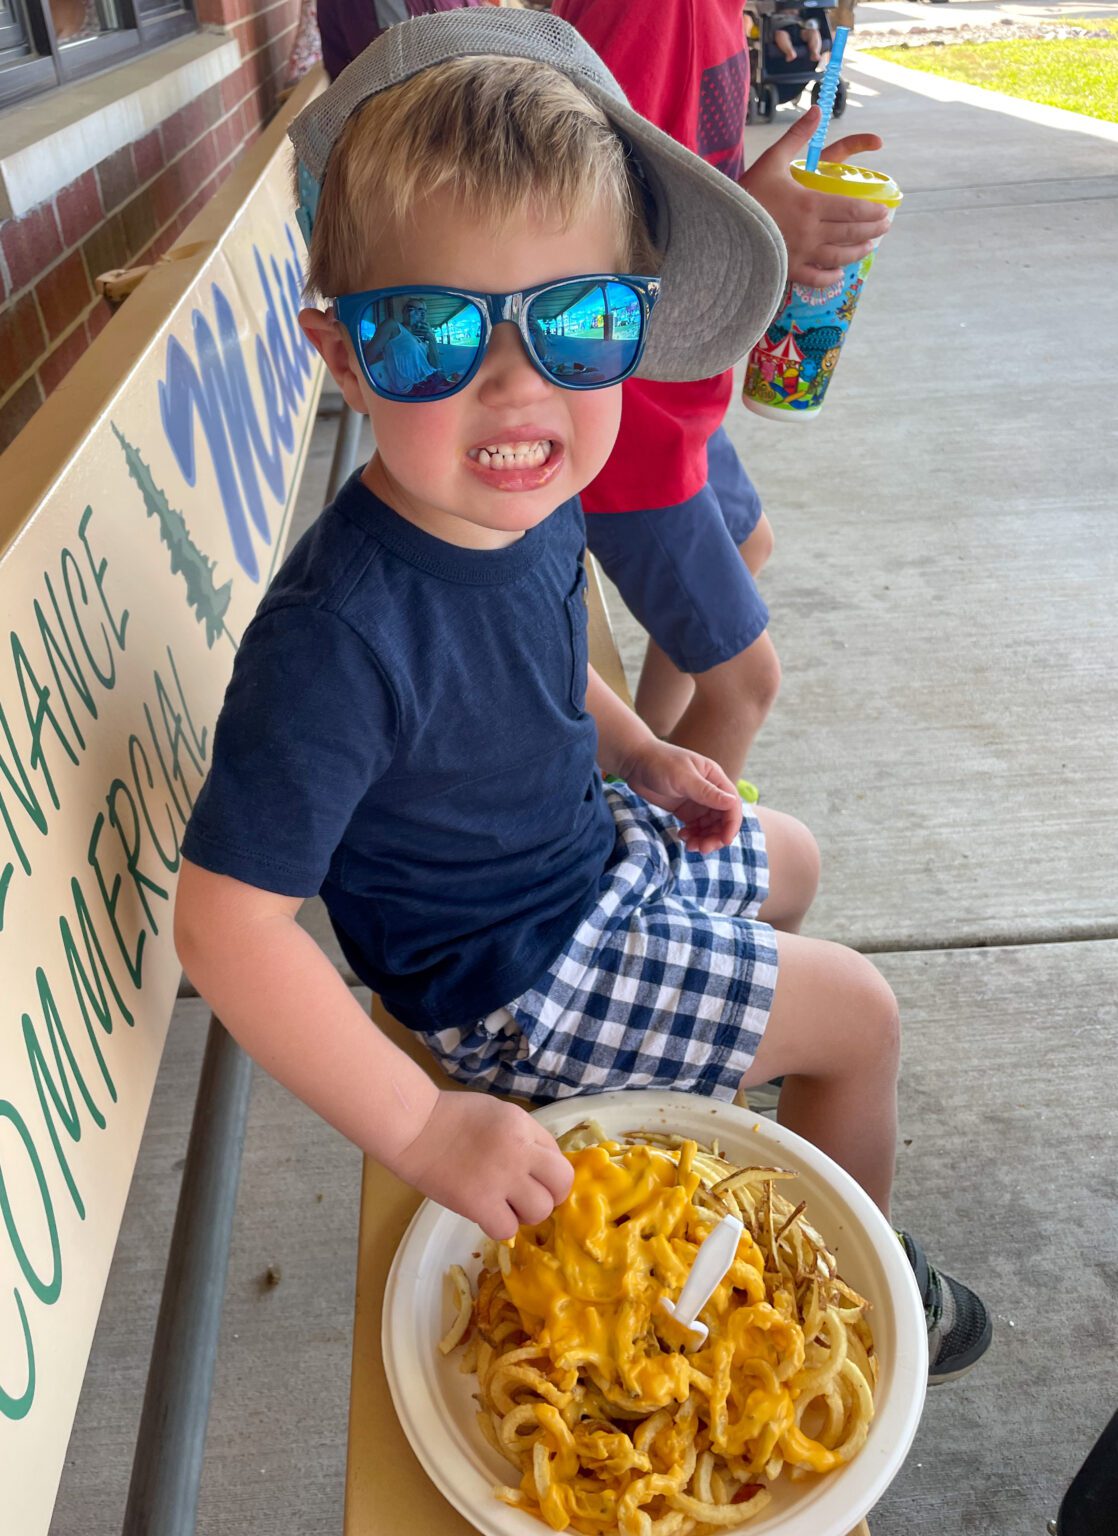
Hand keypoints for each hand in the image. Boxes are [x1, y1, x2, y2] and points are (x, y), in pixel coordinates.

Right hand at [390, 1090, 573, 1239]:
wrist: (415, 1128)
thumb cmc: (453, 1117)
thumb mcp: (499, 1113)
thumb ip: (525, 1136)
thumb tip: (542, 1167)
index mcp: (523, 1127)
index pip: (559, 1157)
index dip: (550, 1171)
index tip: (535, 1177)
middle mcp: (519, 1153)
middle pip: (560, 1186)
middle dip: (550, 1195)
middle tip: (528, 1196)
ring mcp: (500, 1180)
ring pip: (539, 1211)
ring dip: (526, 1213)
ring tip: (506, 1205)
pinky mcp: (479, 1204)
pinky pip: (507, 1229)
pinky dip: (501, 1225)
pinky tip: (488, 1213)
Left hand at [621, 741, 742, 853]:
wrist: (635, 761)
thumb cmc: (659, 763)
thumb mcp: (683, 778)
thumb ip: (706, 792)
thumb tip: (733, 803)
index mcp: (715, 778)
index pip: (732, 805)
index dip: (731, 824)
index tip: (724, 841)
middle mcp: (710, 791)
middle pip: (722, 819)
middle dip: (716, 836)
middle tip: (702, 849)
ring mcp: (697, 801)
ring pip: (709, 826)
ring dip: (704, 839)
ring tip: (689, 846)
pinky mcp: (685, 810)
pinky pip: (696, 827)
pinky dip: (693, 835)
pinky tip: (682, 836)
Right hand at [739, 107, 890, 284]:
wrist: (722, 227)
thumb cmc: (748, 192)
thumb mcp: (773, 160)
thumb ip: (798, 136)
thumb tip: (817, 110)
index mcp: (811, 204)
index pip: (853, 209)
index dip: (873, 211)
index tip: (884, 210)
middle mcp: (811, 232)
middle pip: (851, 233)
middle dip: (873, 230)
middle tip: (885, 226)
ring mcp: (801, 254)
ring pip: (839, 256)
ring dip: (858, 251)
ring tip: (870, 246)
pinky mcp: (789, 270)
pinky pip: (816, 278)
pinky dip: (831, 277)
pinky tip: (839, 273)